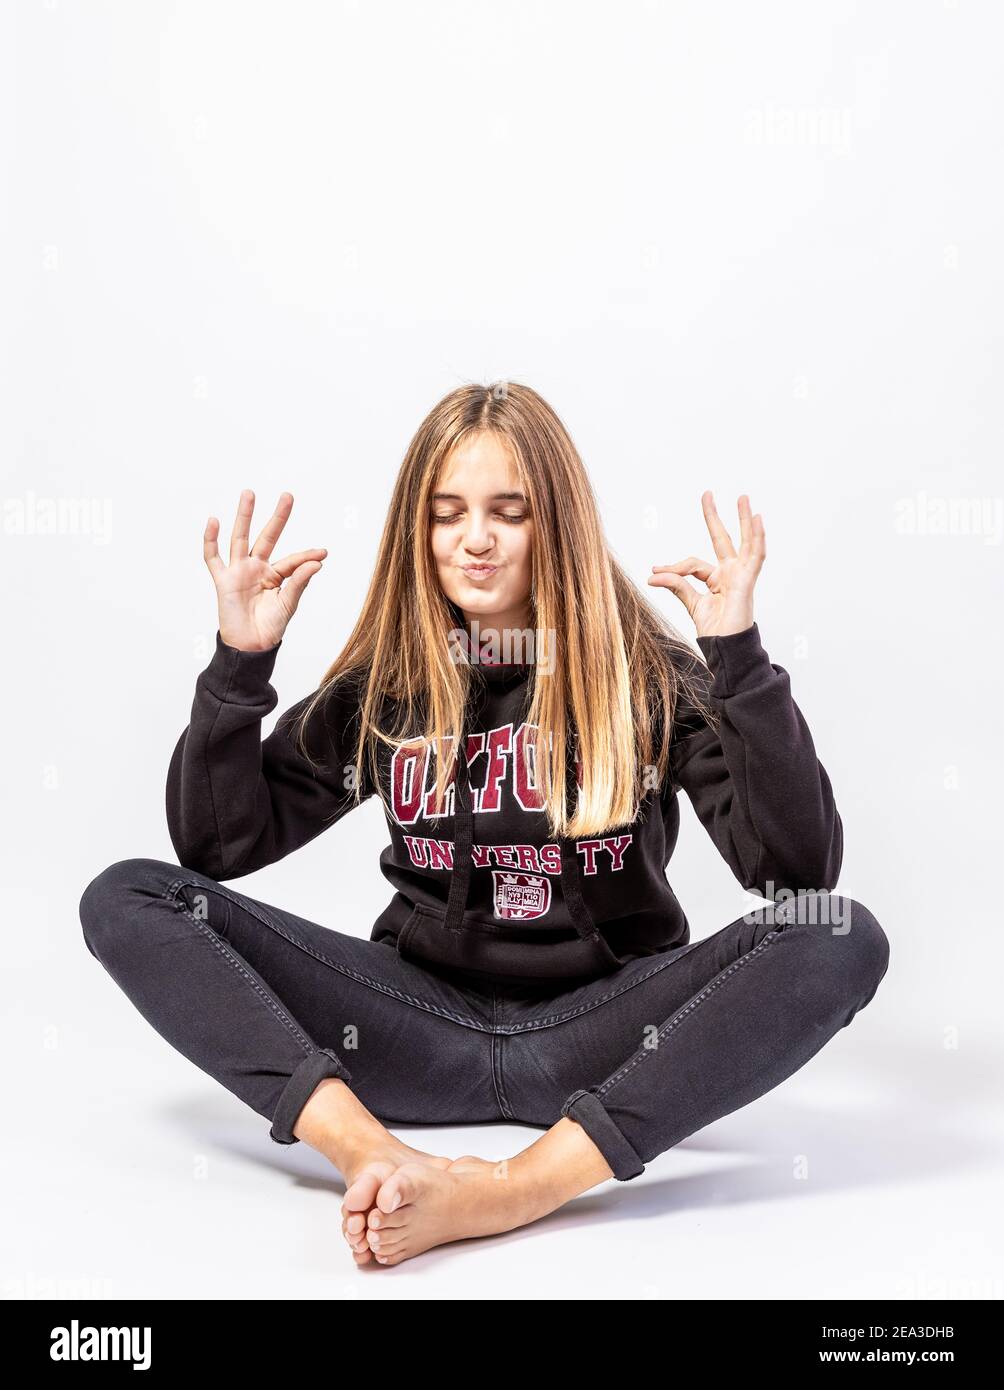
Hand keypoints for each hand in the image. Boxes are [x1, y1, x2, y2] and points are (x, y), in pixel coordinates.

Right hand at [204, 490, 326, 651]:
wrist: (251, 647)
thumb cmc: (270, 628)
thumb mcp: (289, 604)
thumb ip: (299, 582)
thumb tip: (316, 563)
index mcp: (275, 576)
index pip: (292, 560)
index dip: (307, 556)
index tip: (324, 552)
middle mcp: (257, 569)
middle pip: (267, 537)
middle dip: (277, 518)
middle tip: (288, 496)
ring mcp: (239, 572)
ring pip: (240, 538)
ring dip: (244, 516)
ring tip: (249, 493)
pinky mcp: (223, 580)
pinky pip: (213, 557)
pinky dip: (210, 540)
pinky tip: (214, 521)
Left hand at [647, 491, 764, 638]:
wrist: (725, 649)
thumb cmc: (715, 630)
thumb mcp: (691, 603)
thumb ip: (676, 586)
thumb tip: (653, 575)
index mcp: (717, 580)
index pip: (693, 564)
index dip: (673, 567)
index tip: (654, 572)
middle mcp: (731, 574)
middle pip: (723, 539)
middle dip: (715, 517)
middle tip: (707, 494)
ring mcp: (742, 576)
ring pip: (745, 542)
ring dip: (744, 520)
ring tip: (743, 498)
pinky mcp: (748, 582)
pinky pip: (756, 556)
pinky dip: (757, 538)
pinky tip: (757, 520)